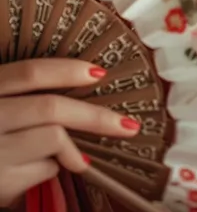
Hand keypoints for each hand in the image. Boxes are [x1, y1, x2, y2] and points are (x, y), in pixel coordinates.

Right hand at [0, 59, 140, 207]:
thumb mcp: (0, 104)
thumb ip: (23, 96)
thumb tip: (83, 85)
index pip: (30, 73)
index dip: (67, 70)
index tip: (100, 73)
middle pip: (51, 109)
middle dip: (95, 116)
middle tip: (128, 126)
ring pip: (53, 139)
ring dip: (73, 148)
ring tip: (78, 158)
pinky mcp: (0, 182)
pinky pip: (44, 170)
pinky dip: (53, 168)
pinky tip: (42, 170)